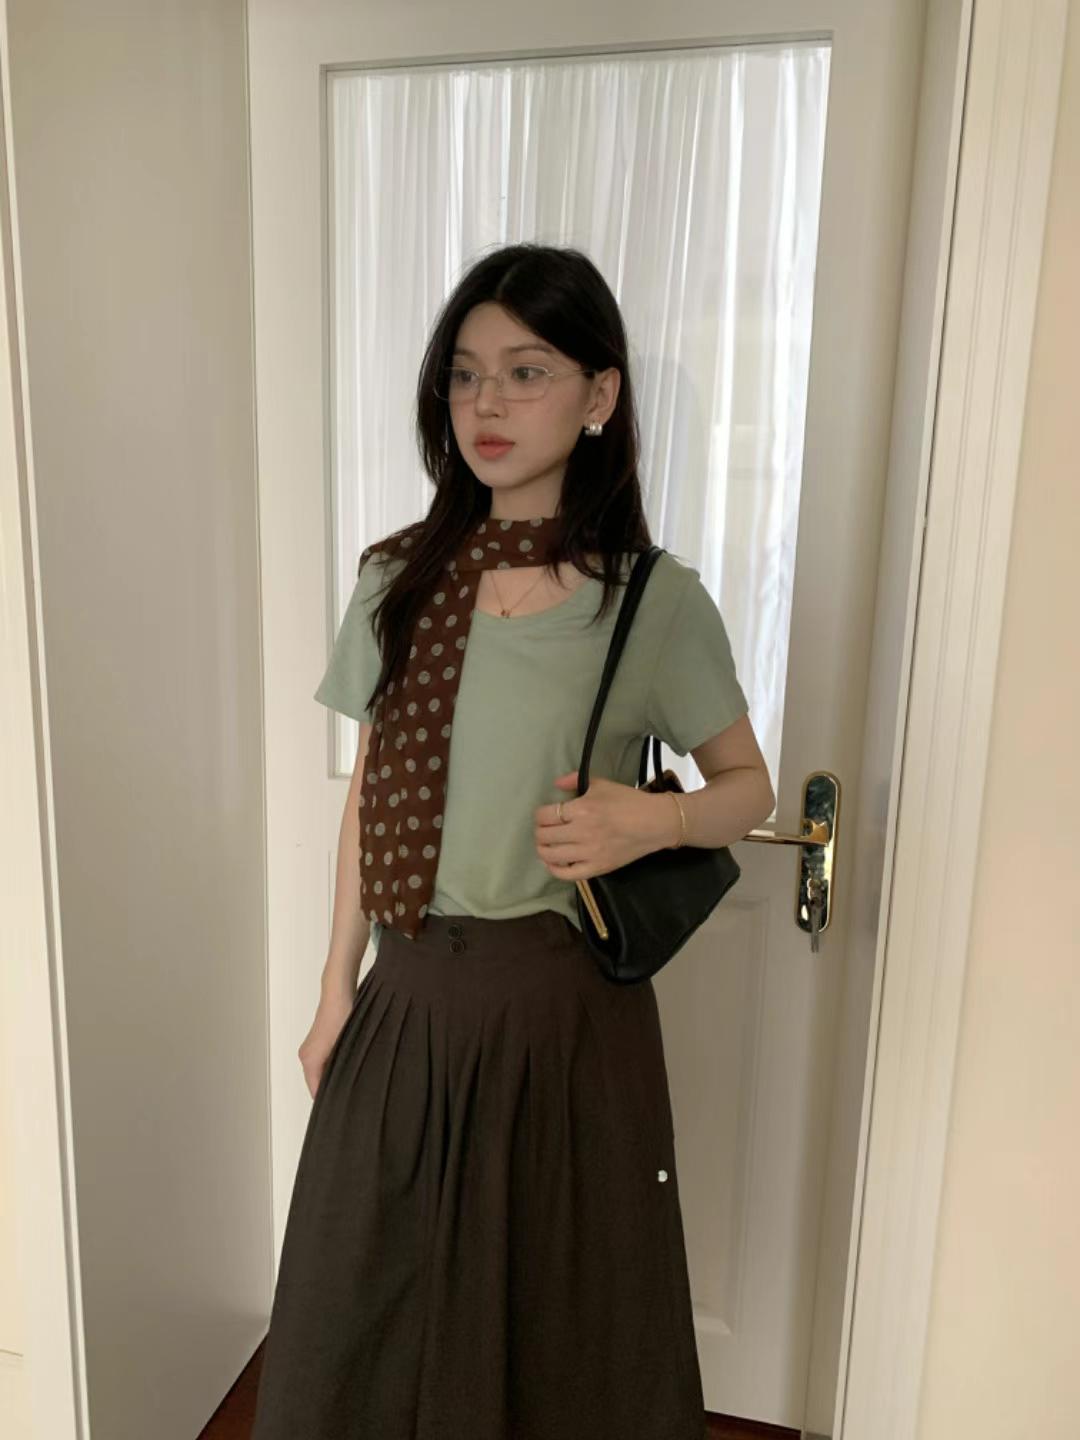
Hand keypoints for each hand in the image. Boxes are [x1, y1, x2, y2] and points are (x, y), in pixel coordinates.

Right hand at [298, 987, 354, 1099]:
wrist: (338, 992)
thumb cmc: (343, 1015)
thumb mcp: (347, 1046)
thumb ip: (345, 1069)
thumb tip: (350, 1087)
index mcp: (310, 1060)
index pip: (315, 1091)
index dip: (328, 1101)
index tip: (340, 1111)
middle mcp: (305, 1056)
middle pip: (316, 1083)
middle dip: (331, 1090)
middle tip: (349, 1100)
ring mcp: (309, 1049)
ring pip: (320, 1072)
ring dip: (333, 1078)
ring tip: (350, 1085)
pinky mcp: (317, 1042)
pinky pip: (322, 1063)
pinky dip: (332, 1068)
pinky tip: (347, 1067)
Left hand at [533, 769, 677, 882]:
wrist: (654, 823)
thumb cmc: (628, 801)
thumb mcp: (601, 784)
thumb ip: (575, 780)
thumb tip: (556, 784)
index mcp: (582, 809)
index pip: (545, 815)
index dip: (540, 815)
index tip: (545, 815)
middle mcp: (582, 832)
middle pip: (544, 835)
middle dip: (540, 831)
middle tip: (545, 830)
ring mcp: (589, 853)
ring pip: (551, 856)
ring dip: (543, 849)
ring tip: (547, 845)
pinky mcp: (597, 868)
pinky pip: (568, 874)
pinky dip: (555, 870)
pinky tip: (554, 863)